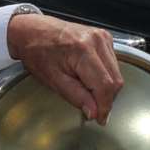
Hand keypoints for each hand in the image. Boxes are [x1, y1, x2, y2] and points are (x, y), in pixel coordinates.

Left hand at [6, 12, 123, 123]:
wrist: (33, 31)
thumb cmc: (37, 51)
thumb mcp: (53, 80)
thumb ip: (77, 97)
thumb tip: (94, 111)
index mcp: (83, 51)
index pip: (105, 86)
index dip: (105, 106)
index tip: (100, 118)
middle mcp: (96, 41)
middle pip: (115, 80)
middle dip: (106, 98)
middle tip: (93, 108)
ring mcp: (102, 37)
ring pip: (117, 72)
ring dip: (106, 87)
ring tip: (87, 89)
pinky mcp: (104, 37)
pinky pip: (113, 63)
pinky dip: (105, 75)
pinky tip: (90, 76)